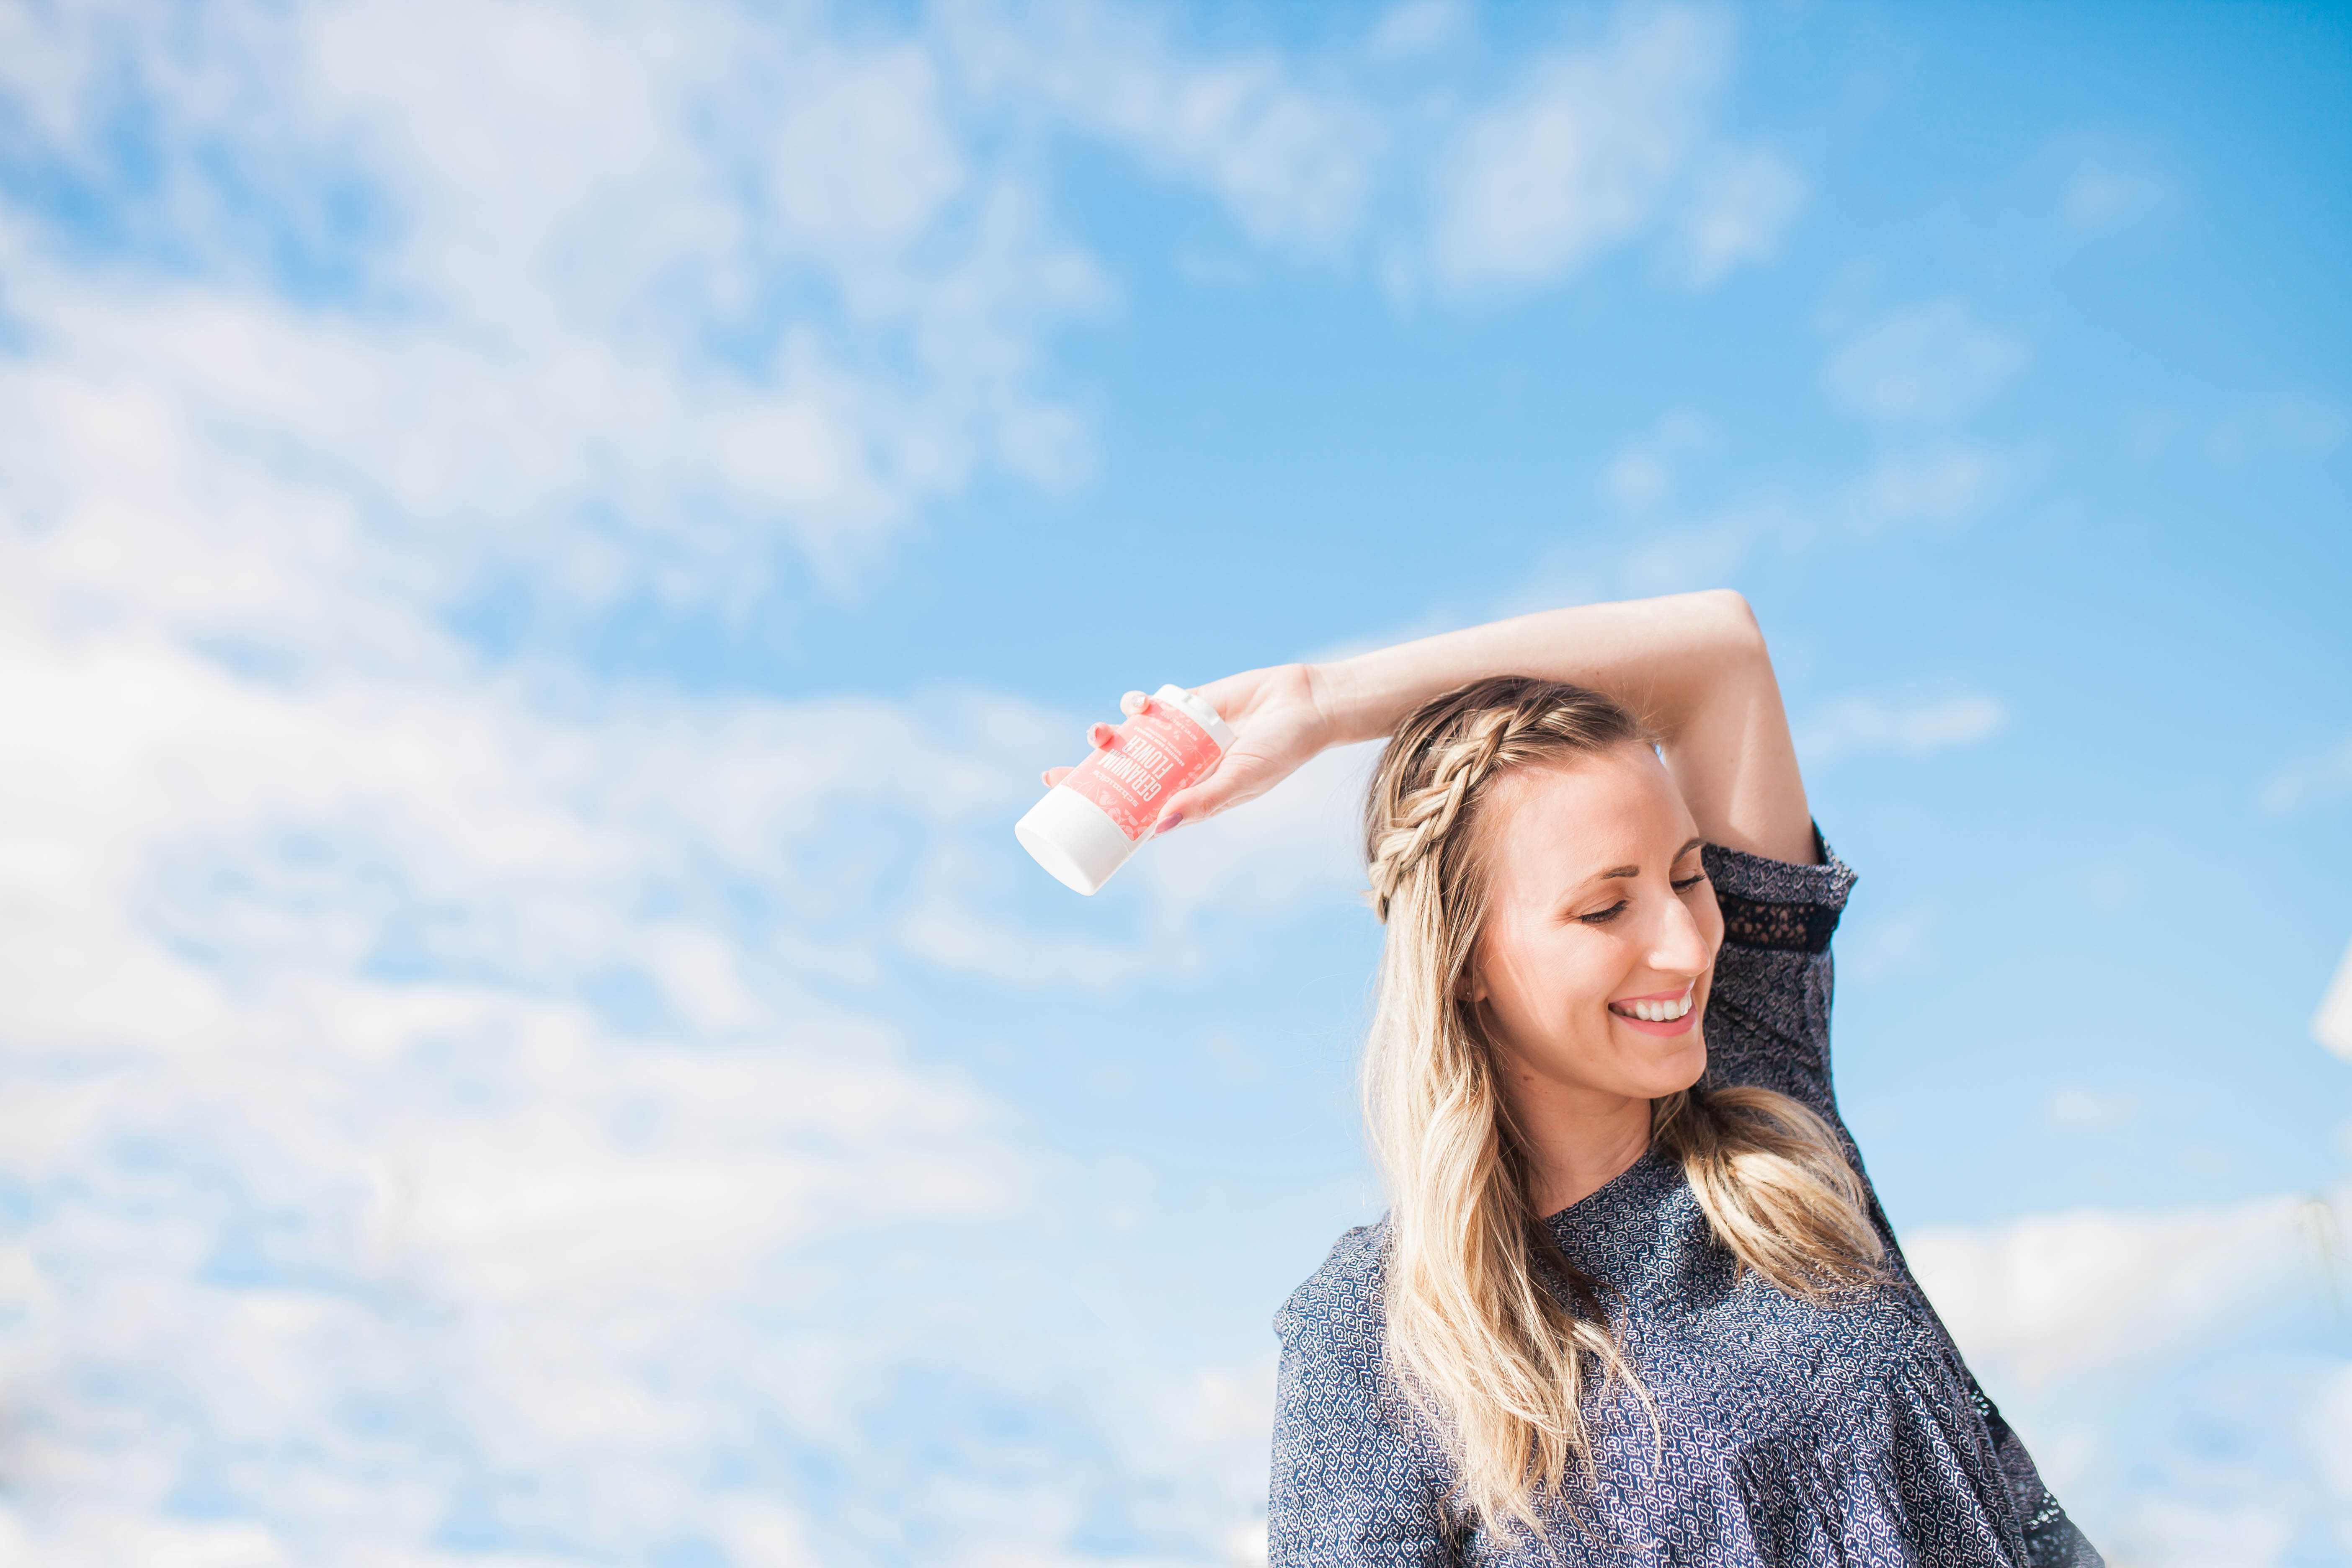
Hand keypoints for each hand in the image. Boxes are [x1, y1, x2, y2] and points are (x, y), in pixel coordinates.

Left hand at [1036, 663, 1336, 832]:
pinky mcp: (1186, 705)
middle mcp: (1179, 769)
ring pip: (1131, 740)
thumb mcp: (1241, 782)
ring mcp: (1179, 737)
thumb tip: (1158, 827)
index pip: (1135, 811)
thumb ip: (1203, 802)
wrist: (1308, 704)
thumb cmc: (1282, 751)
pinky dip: (1137, 704)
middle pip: (1122, 776)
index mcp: (1189, 796)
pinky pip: (1151, 707)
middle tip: (1053, 775)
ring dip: (1108, 737)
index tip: (1064, 813)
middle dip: (1086, 775)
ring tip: (1098, 735)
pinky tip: (1135, 704)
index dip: (1100, 813)